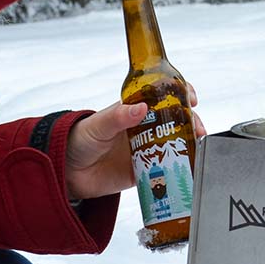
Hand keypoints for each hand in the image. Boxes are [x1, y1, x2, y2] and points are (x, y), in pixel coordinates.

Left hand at [63, 85, 203, 200]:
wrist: (66, 171)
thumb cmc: (78, 139)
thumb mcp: (98, 124)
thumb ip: (118, 116)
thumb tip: (140, 108)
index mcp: (134, 110)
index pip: (162, 95)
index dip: (180, 93)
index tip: (191, 97)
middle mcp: (144, 128)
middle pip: (176, 120)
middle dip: (192, 123)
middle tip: (198, 131)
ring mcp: (145, 149)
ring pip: (175, 144)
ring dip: (189, 146)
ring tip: (197, 151)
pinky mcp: (144, 171)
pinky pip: (165, 169)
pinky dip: (178, 169)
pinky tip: (188, 170)